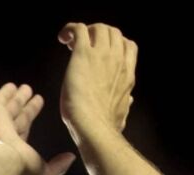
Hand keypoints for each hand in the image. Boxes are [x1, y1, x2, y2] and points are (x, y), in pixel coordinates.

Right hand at [0, 83, 75, 174]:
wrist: (1, 157)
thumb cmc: (21, 166)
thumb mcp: (44, 174)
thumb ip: (57, 167)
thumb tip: (70, 158)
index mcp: (17, 148)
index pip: (25, 128)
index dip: (31, 116)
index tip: (39, 105)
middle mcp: (7, 135)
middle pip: (19, 116)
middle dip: (26, 106)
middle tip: (34, 94)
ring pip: (10, 106)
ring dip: (18, 97)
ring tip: (26, 87)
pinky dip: (4, 92)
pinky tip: (11, 85)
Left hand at [57, 22, 136, 140]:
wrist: (93, 127)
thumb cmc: (106, 126)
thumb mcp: (122, 112)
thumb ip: (125, 102)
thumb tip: (130, 100)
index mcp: (127, 75)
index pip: (128, 46)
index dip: (115, 44)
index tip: (102, 51)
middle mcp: (117, 61)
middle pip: (114, 32)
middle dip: (99, 34)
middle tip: (84, 45)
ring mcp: (101, 56)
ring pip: (99, 27)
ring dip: (86, 31)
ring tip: (73, 43)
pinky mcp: (83, 54)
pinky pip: (79, 29)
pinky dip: (70, 29)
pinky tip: (63, 38)